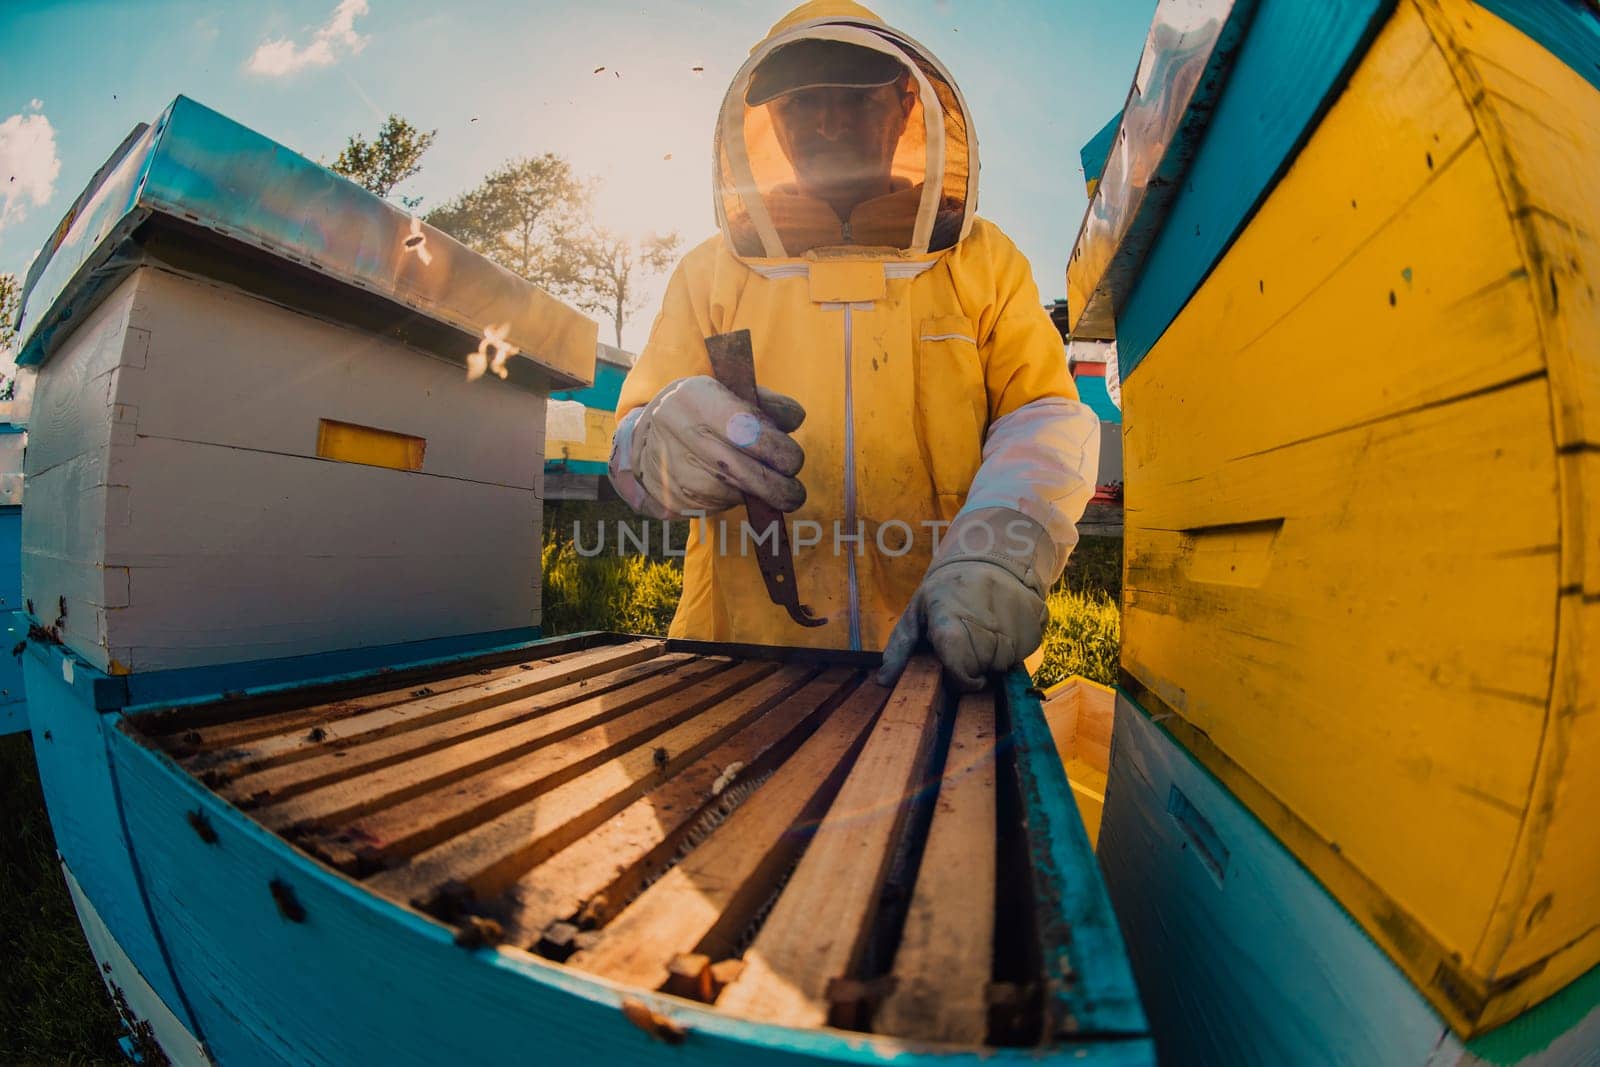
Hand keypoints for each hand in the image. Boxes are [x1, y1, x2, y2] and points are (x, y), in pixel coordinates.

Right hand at [628, 375, 806, 515]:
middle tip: (794, 493)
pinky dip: (731, 500)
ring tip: (753, 480)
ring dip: (754, 494)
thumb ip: (765, 403)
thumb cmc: (701, 410)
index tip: (793, 461)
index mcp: (697, 399)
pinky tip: (726, 486)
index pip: (750, 432)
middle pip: (746, 473)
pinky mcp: (672, 500)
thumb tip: (795, 419)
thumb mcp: (727, 391)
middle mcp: (682, 434)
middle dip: (780, 488)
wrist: (646, 436)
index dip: (780, 452)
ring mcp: (674, 470)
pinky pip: (716, 507)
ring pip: (734, 495)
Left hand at [876, 508, 1054, 691]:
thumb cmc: (949, 591)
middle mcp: (987, 623)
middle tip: (968, 644)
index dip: (959, 678)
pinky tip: (1002, 627)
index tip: (957, 675)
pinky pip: (1024, 653)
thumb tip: (883, 679)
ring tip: (984, 632)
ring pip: (1005, 663)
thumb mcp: (918, 611)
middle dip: (974, 665)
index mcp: (951, 620)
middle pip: (982, 668)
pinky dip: (1013, 648)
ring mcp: (1015, 623)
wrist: (992, 558)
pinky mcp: (1036, 624)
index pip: (960, 668)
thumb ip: (901, 647)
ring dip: (993, 657)